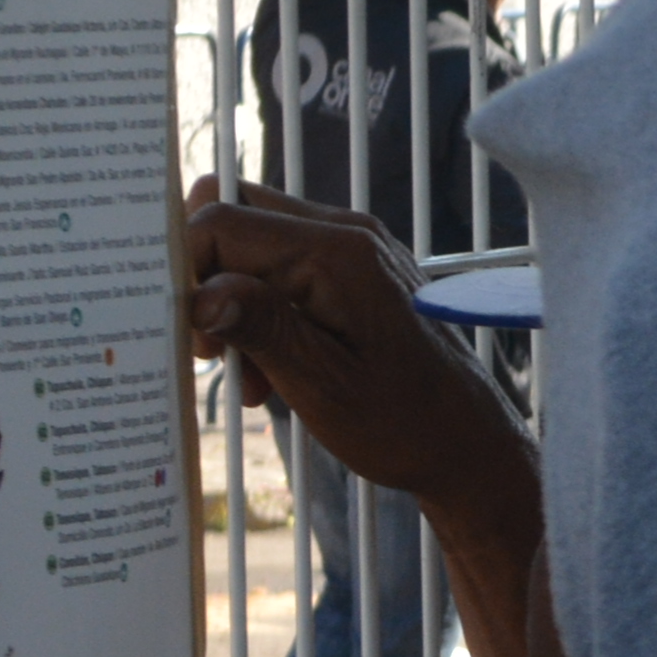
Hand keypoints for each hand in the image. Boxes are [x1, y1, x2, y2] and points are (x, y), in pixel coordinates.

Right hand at [183, 189, 527, 519]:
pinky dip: (261, 311)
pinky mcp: (350, 270)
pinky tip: (271, 371)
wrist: (468, 442)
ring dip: (232, 303)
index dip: (188, 273)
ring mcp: (350, 247)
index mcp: (337, 253)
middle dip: (204, 280)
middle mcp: (344, 232)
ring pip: (251, 243)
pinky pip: (281, 267)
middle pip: (232, 214)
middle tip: (214, 349)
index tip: (196, 337)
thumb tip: (201, 294)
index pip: (221, 221)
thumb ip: (262, 329)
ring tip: (251, 375)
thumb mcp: (324, 386)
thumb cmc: (406, 423)